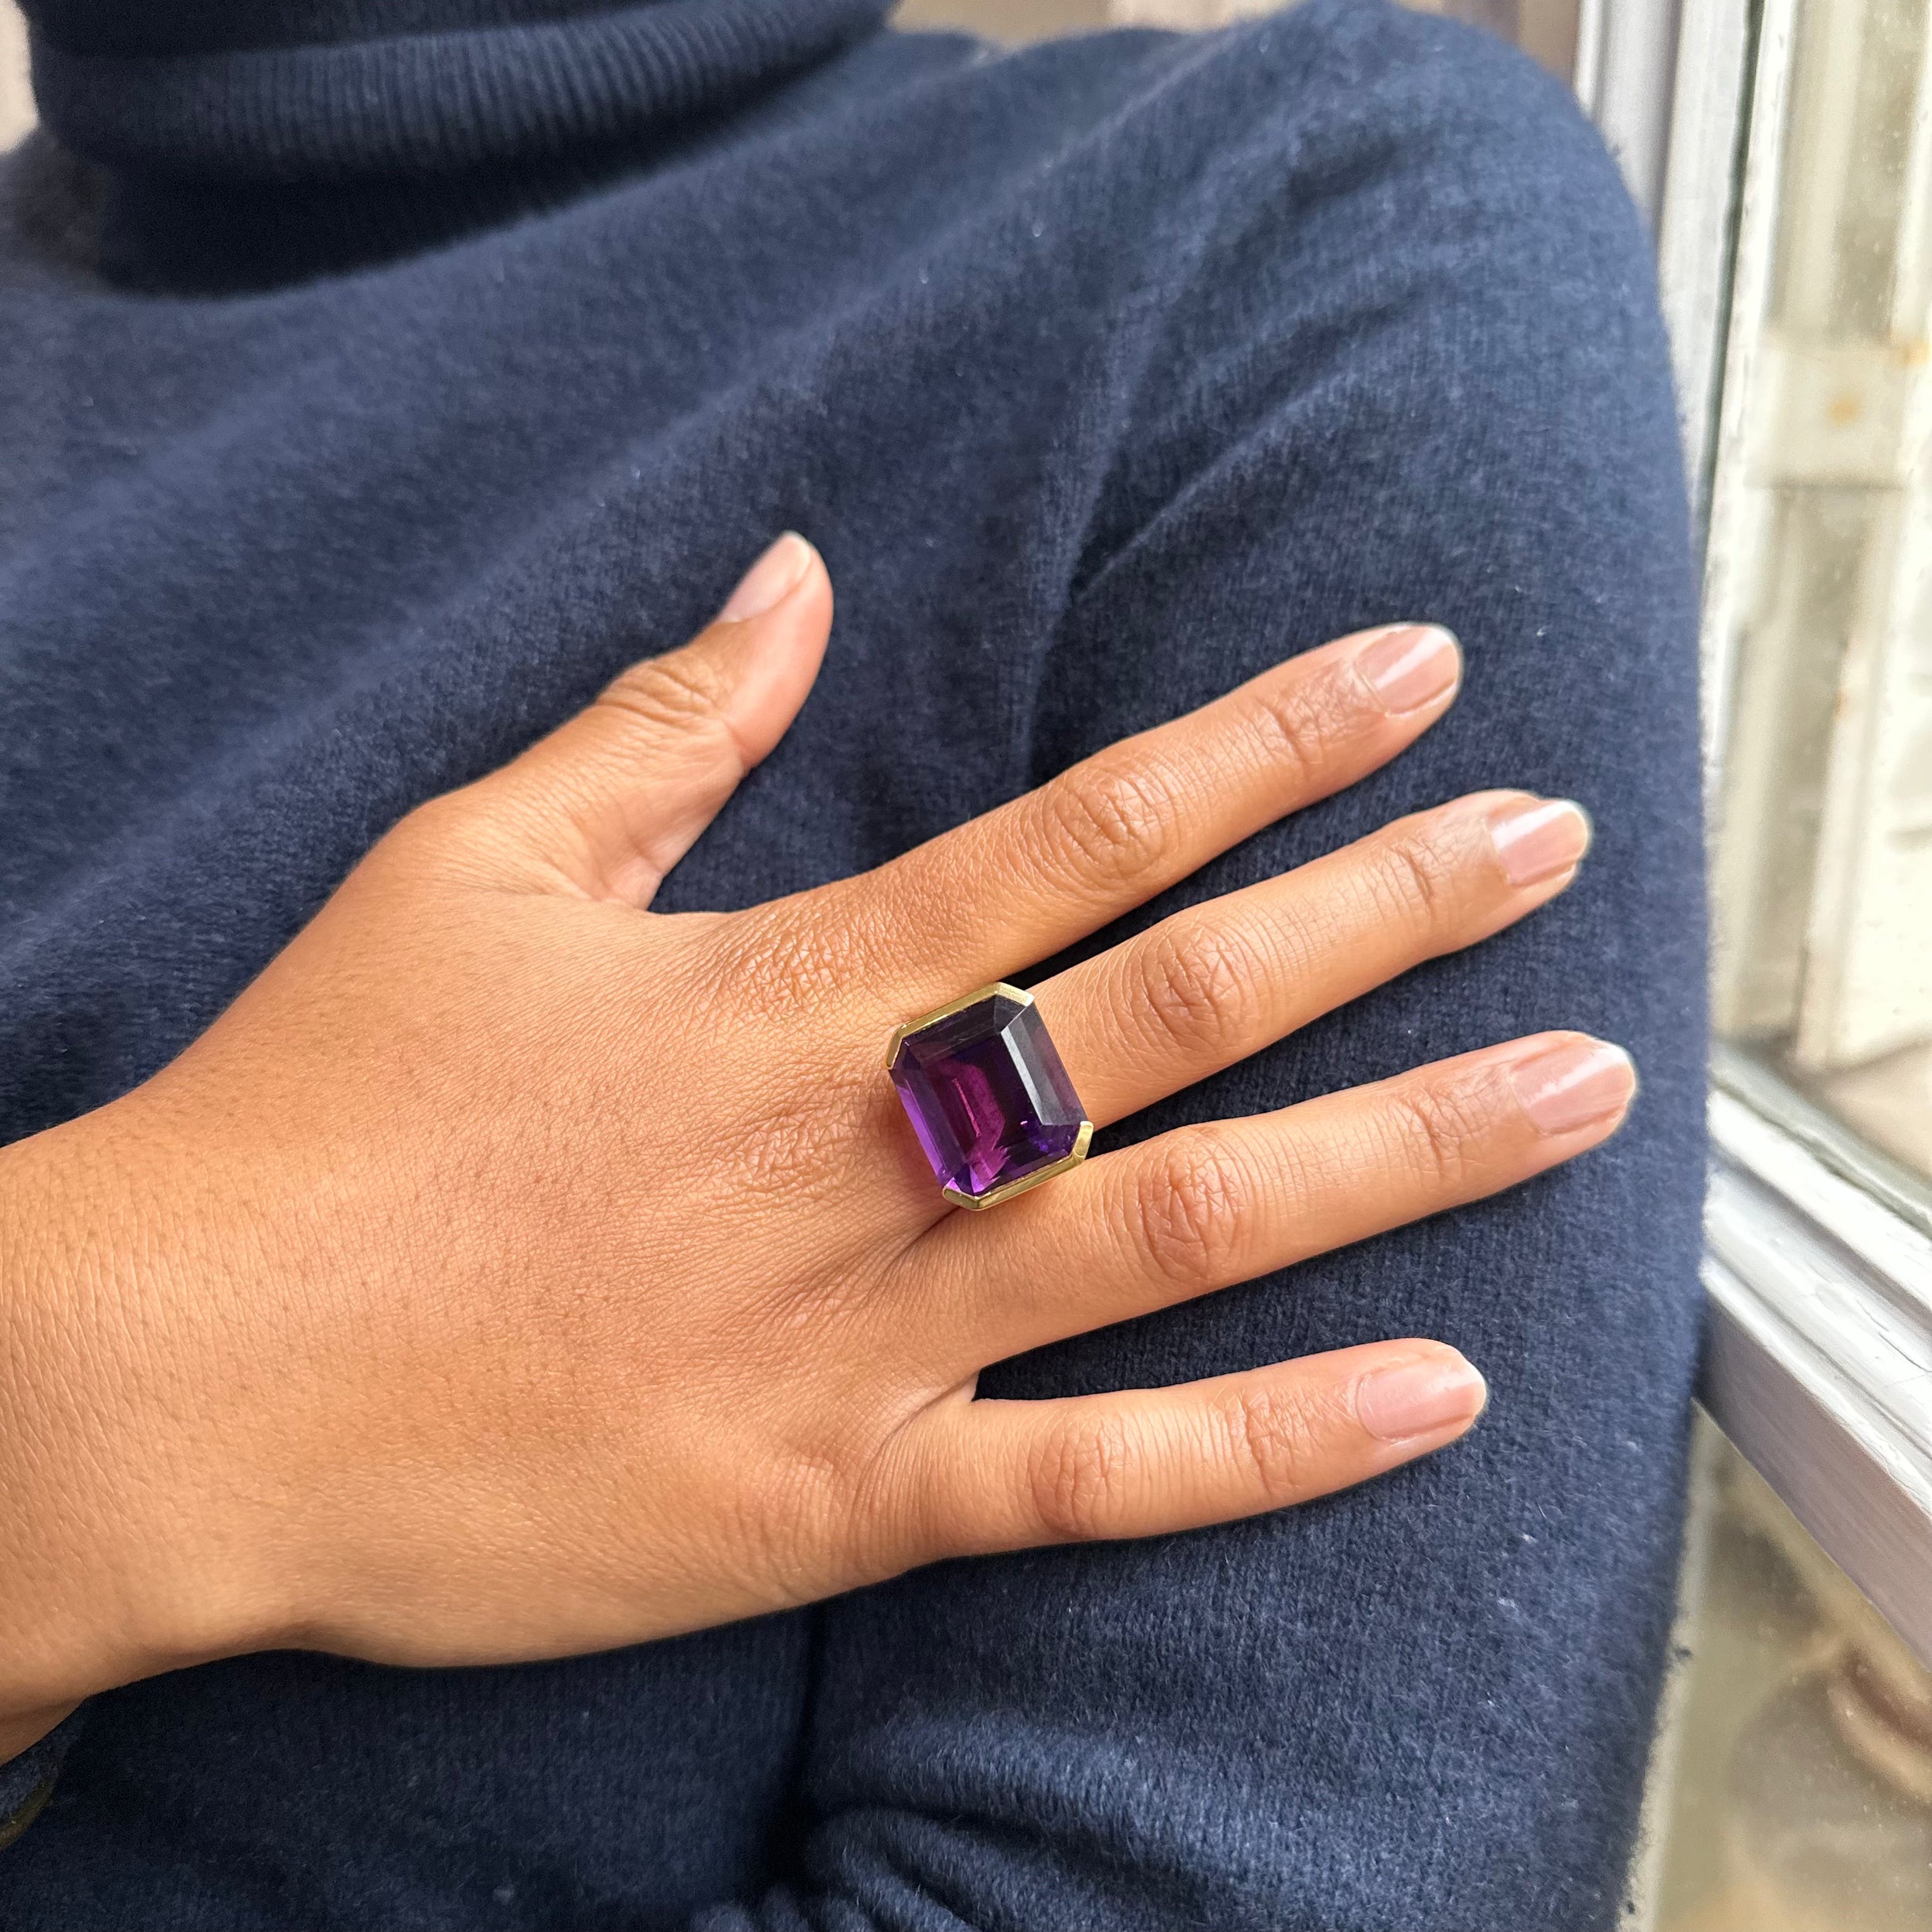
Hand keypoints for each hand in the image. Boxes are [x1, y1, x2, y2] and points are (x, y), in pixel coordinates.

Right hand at [0, 534, 1629, 1733]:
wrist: (181, 1380)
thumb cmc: (320, 1106)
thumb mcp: (475, 867)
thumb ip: (660, 724)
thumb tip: (790, 576)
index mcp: (796, 987)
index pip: (1090, 831)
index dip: (1268, 742)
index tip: (1413, 680)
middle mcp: (874, 1143)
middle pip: (1193, 1002)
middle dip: (1393, 907)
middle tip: (1556, 841)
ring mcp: (875, 1328)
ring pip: (1198, 1220)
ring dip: (1406, 1144)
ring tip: (1579, 1083)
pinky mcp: (842, 1493)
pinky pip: (1100, 1476)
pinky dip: (1274, 1445)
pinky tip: (1434, 1394)